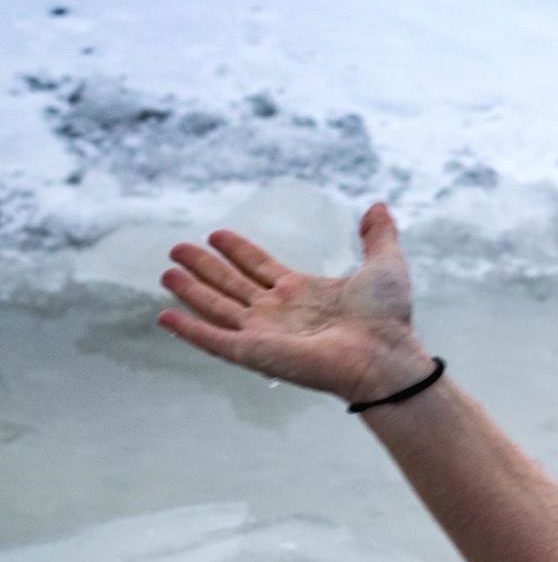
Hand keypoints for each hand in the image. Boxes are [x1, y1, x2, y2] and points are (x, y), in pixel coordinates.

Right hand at [157, 202, 430, 404]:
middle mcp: (279, 312)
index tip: (217, 234)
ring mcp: (265, 333)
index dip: (238, 251)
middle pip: (232, 284)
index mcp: (303, 292)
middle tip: (176, 249)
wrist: (385, 356)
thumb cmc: (388, 318)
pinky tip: (165, 316)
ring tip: (166, 273)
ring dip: (191, 291)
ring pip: (217, 307)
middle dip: (204, 267)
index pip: (260, 267)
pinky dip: (189, 330)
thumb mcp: (385, 265)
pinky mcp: (255, 353)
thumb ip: (379, 235)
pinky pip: (213, 340)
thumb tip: (378, 206)